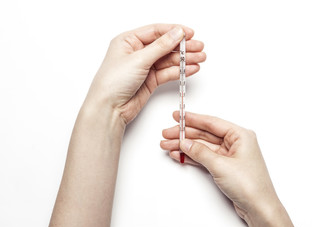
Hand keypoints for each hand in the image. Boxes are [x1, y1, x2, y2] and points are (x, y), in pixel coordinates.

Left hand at [84, 24, 205, 123]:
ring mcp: (145, 67)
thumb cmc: (113, 82)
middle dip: (183, 47)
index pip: (156, 31)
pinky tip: (191, 69)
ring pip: (169, 60)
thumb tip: (177, 33)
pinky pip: (168, 73)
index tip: (190, 33)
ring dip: (185, 59)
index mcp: (129, 41)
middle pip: (165, 46)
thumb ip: (161, 46)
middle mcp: (137, 53)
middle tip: (199, 47)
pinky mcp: (150, 81)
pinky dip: (180, 71)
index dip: (174, 31)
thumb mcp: (138, 59)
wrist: (109, 108)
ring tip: (200, 58)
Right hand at [161, 111, 298, 226]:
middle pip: (205, 134)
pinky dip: (192, 156)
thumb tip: (186, 143)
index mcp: (240, 135)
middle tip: (168, 134)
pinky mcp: (225, 167)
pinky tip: (180, 155)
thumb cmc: (250, 186)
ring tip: (168, 145)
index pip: (212, 123)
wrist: (259, 208)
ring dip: (186, 146)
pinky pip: (205, 157)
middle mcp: (236, 143)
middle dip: (185, 134)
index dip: (193, 119)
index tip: (179, 116)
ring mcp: (230, 155)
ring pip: (203, 146)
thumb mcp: (221, 165)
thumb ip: (201, 152)